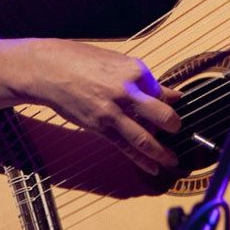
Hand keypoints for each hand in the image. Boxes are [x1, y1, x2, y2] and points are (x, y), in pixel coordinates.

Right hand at [24, 39, 182, 174]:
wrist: (50, 70)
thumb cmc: (84, 62)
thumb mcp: (119, 63)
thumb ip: (146, 80)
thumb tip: (172, 93)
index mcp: (136, 71)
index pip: (163, 92)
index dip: (170, 103)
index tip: (174, 109)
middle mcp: (128, 92)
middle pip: (162, 115)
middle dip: (174, 126)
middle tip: (179, 132)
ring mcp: (113, 112)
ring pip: (145, 138)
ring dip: (162, 152)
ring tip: (173, 160)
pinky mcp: (100, 127)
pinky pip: (125, 147)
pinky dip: (141, 160)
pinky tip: (152, 168)